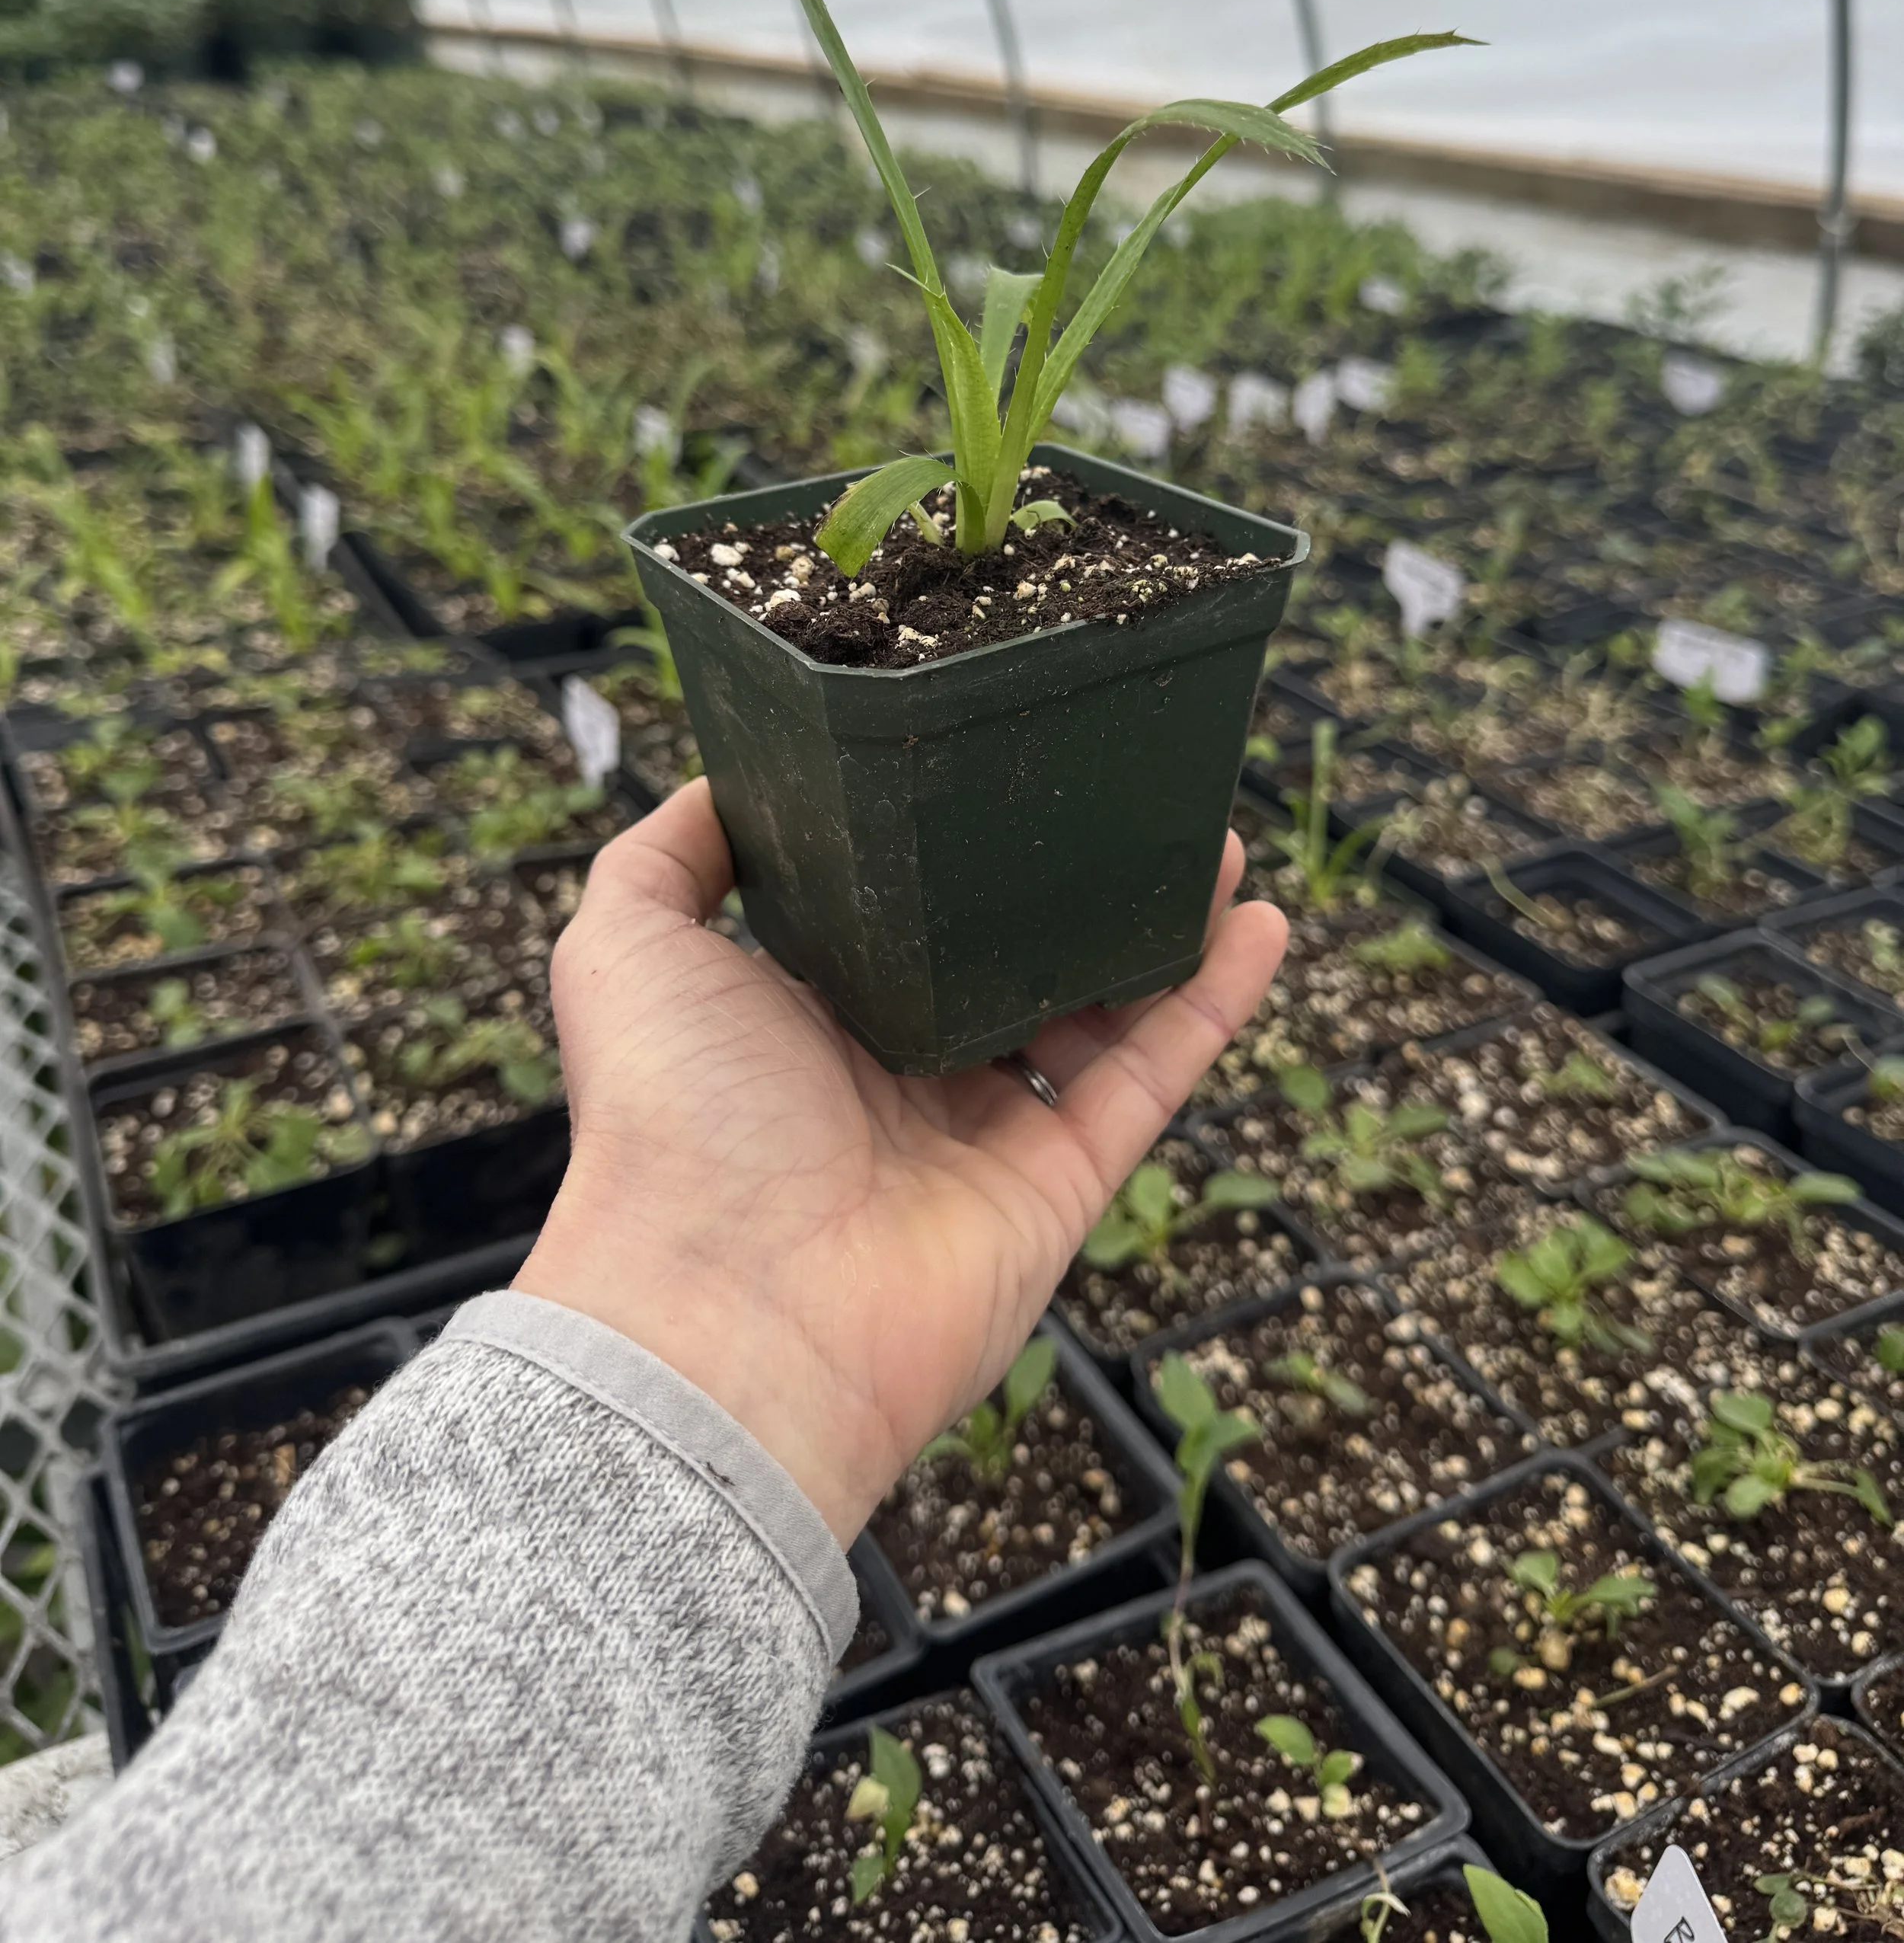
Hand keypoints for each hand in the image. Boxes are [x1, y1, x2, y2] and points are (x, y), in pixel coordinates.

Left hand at [517, 779, 1286, 1542]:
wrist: (726, 1304)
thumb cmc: (669, 1119)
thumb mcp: (624, 943)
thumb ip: (667, 853)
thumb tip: (728, 784)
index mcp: (801, 1021)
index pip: (896, 922)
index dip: (949, 852)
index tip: (999, 768)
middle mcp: (896, 1077)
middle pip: (1010, 963)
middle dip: (1070, 885)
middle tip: (1130, 798)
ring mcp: (984, 1138)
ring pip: (1096, 1016)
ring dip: (1159, 929)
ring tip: (1213, 838)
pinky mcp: (1057, 1190)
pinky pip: (1151, 1082)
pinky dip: (1213, 1005)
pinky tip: (1257, 923)